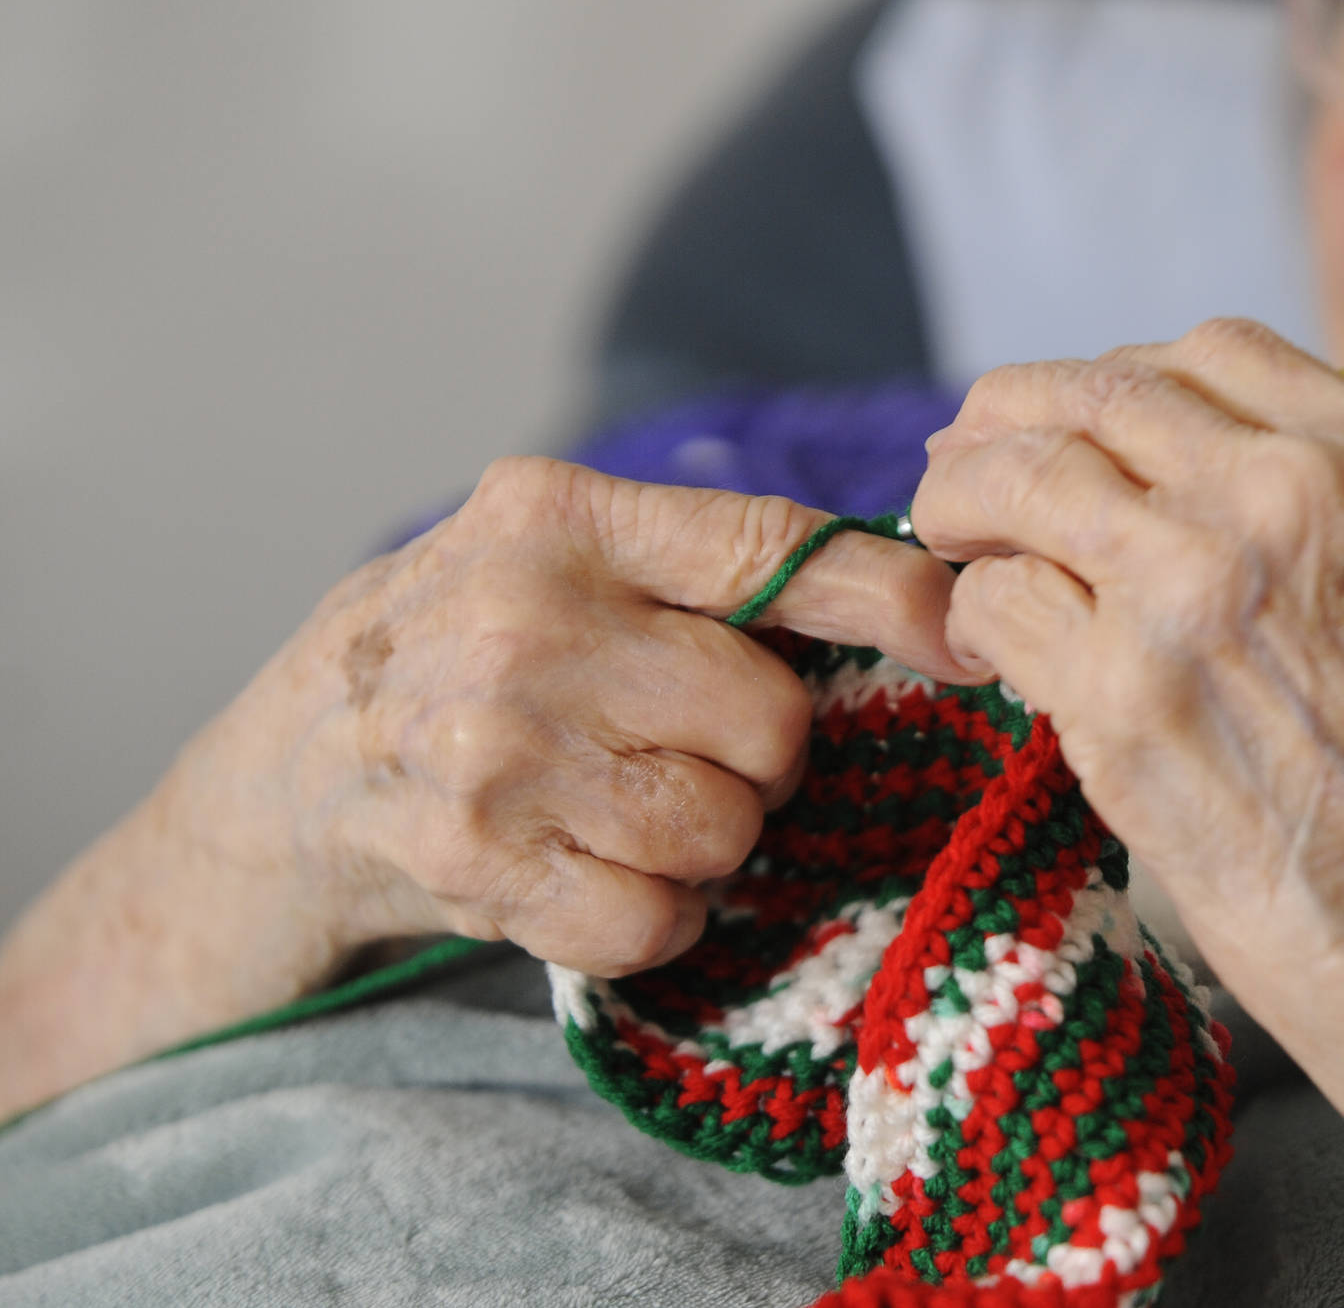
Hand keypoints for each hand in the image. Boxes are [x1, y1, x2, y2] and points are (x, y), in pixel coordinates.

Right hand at [241, 457, 983, 976]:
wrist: (285, 771)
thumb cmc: (461, 651)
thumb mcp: (555, 558)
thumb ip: (701, 565)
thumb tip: (926, 598)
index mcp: (559, 517)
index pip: (768, 550)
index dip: (888, 595)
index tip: (967, 634)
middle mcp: (525, 621)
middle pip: (770, 718)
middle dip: (757, 753)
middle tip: (682, 748)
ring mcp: (494, 750)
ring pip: (726, 827)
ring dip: (704, 841)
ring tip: (621, 806)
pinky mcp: (477, 867)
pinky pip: (661, 918)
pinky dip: (654, 915)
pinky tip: (590, 870)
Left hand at [909, 319, 1343, 1032]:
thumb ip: (1324, 507)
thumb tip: (1179, 460)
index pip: (1202, 353)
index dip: (1112, 379)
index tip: (1073, 417)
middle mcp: (1282, 496)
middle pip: (1091, 394)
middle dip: (1007, 419)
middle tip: (963, 459)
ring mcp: (1193, 588)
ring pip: (1019, 477)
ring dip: (961, 501)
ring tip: (947, 536)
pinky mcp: (1120, 693)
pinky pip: (994, 602)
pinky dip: (970, 616)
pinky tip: (986, 646)